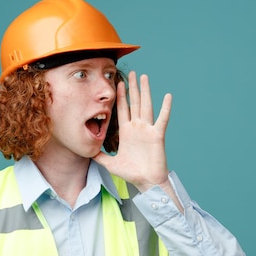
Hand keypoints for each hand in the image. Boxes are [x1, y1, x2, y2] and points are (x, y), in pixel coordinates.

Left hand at [93, 71, 172, 192]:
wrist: (146, 182)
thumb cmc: (131, 173)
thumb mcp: (110, 163)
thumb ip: (99, 156)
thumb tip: (87, 152)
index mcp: (127, 132)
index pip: (122, 110)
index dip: (120, 97)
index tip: (118, 83)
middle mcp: (137, 127)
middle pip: (134, 103)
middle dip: (133, 88)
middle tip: (133, 73)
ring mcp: (148, 130)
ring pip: (146, 105)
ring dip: (145, 91)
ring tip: (144, 77)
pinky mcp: (157, 135)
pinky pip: (162, 119)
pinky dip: (166, 108)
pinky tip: (168, 96)